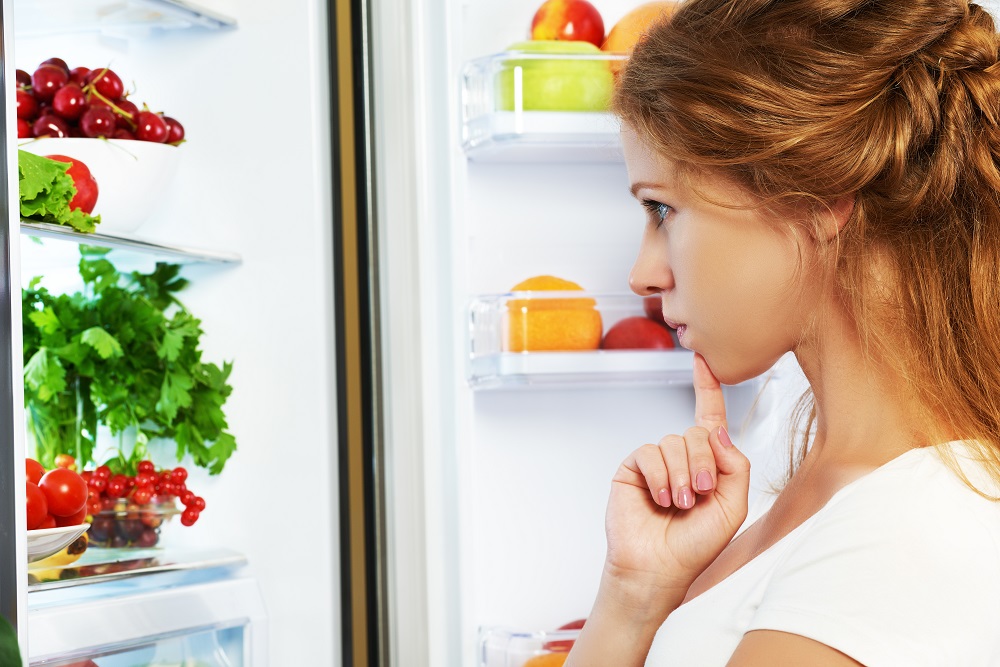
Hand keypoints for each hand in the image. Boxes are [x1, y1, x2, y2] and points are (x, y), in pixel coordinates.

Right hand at [603, 353, 750, 598]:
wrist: (658, 569)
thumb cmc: (696, 545)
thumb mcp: (733, 506)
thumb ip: (735, 465)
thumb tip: (716, 429)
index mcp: (708, 463)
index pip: (709, 418)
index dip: (708, 388)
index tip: (704, 360)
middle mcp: (682, 457)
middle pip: (696, 432)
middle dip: (702, 463)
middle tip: (699, 494)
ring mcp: (656, 462)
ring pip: (673, 442)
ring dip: (681, 476)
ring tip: (678, 504)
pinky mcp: (632, 468)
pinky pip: (649, 453)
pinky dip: (659, 476)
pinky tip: (659, 499)